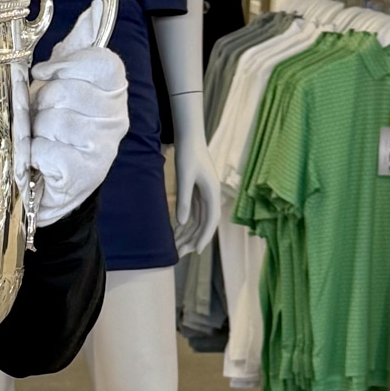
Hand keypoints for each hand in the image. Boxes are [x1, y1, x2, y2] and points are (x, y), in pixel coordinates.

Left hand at [24, 0, 128, 226]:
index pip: (100, 61)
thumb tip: (96, 9)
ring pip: (53, 119)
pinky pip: (45, 148)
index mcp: (115, 91)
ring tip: (43, 137)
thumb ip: (79, 46)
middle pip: (68, 90)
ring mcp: (103, 147)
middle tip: (43, 114)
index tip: (45, 75)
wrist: (51, 183)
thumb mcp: (65, 80)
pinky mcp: (83, 173)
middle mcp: (117, 118)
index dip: (65, 65)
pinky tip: (42, 158)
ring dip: (36, 129)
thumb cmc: (56, 126)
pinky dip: (33, 153)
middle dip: (43, 101)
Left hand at [169, 94, 221, 254]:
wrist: (189, 137)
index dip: (204, 237)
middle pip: (205, 223)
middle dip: (193, 239)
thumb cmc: (188, 154)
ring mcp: (205, 194)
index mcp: (213, 193)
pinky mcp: (198, 191)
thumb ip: (184, 199)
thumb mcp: (185, 177)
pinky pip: (193, 212)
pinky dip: (186, 223)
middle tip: (180, 253)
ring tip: (177, 247)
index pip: (211, 221)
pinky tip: (176, 232)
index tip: (196, 251)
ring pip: (199, 219)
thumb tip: (181, 222)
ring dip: (189, 233)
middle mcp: (211, 196)